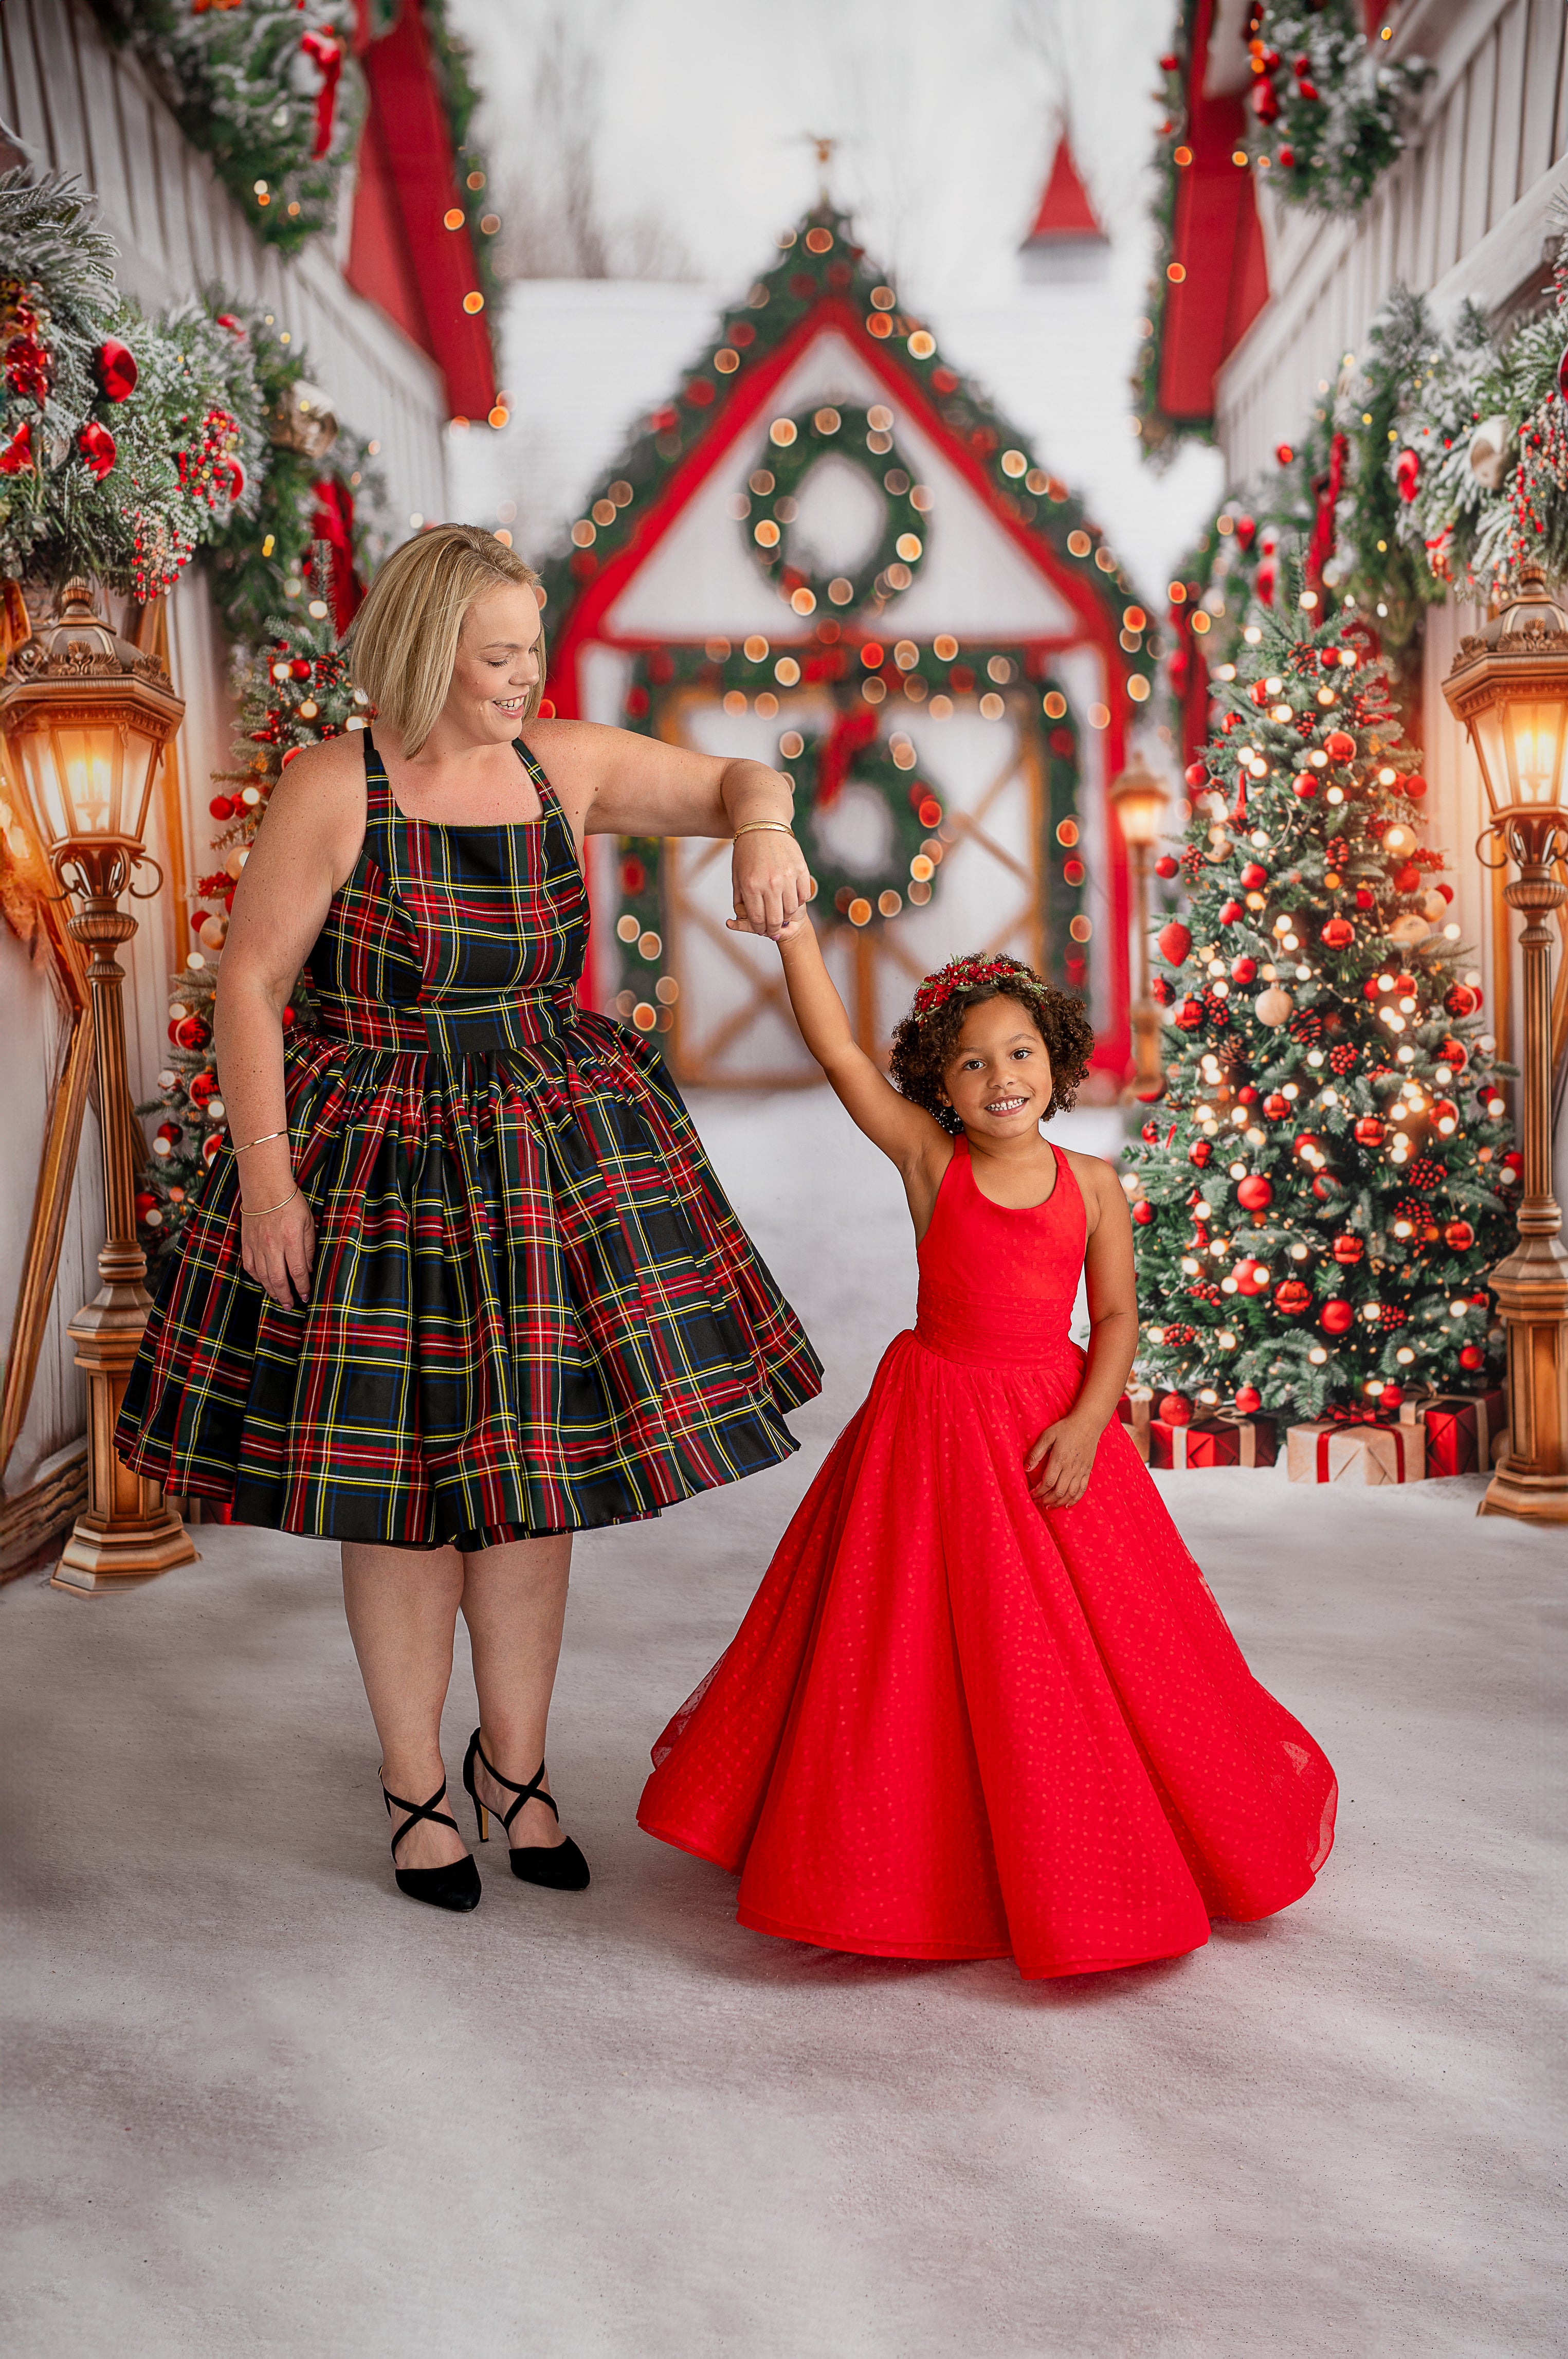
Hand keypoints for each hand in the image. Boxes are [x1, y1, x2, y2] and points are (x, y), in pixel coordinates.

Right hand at [240, 1187, 315, 1308]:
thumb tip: (308, 1269)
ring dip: (271, 1290)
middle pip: (278, 1279)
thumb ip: (308, 1247)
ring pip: (263, 1276)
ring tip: (278, 1298)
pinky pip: (250, 1266)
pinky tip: (263, 1282)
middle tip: (289, 1305)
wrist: (264, 1187)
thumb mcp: (308, 1222)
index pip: (297, 1272)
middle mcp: (273, 1245)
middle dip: (285, 1295)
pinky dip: (256, 1277)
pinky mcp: (247, 1242)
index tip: (305, 1295)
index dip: (302, 1287)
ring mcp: (257, 1245)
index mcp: (291, 1240)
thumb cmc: (290, 1202)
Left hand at [729, 827, 809, 939]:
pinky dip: (798, 901)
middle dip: (773, 929)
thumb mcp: (736, 877)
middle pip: (775, 920)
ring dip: (786, 915)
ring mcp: (787, 877)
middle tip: (773, 929)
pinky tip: (791, 898)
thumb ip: (740, 901)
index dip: (760, 929)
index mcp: (751, 886)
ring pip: (791, 910)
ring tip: (781, 912)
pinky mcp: (801, 870)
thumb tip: (748, 922)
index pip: (758, 919)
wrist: (762, 825)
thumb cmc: (746, 852)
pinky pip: (803, 896)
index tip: (761, 930)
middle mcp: (770, 883)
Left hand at [1025, 1412, 1098, 1510]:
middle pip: (1058, 1492)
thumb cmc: (1065, 1428)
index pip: (1047, 1483)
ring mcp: (1081, 1470)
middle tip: (1038, 1502)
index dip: (1038, 1492)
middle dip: (1046, 1500)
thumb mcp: (1047, 1436)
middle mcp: (1071, 1468)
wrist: (1088, 1423)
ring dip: (1058, 1503)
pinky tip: (1067, 1505)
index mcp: (1059, 1459)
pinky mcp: (1087, 1471)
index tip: (1031, 1495)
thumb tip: (1026, 1468)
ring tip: (1049, 1506)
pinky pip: (1082, 1490)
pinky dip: (1074, 1500)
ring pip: (1070, 1494)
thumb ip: (1036, 1452)